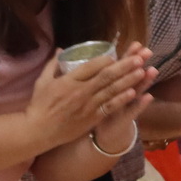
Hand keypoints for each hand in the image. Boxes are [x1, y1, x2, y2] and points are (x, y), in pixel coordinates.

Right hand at [26, 44, 153, 142]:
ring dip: (128, 80)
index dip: (106, 59)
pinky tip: (133, 93)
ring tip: (142, 71)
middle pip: (106, 76)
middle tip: (139, 58)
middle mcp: (81, 91)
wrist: (39, 131)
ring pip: (111, 90)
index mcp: (69, 80)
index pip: (91, 66)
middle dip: (124, 66)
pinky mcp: (91, 118)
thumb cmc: (39, 105)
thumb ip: (53, 64)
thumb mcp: (43, 81)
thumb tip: (60, 49)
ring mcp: (88, 105)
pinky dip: (121, 99)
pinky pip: (109, 107)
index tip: (116, 53)